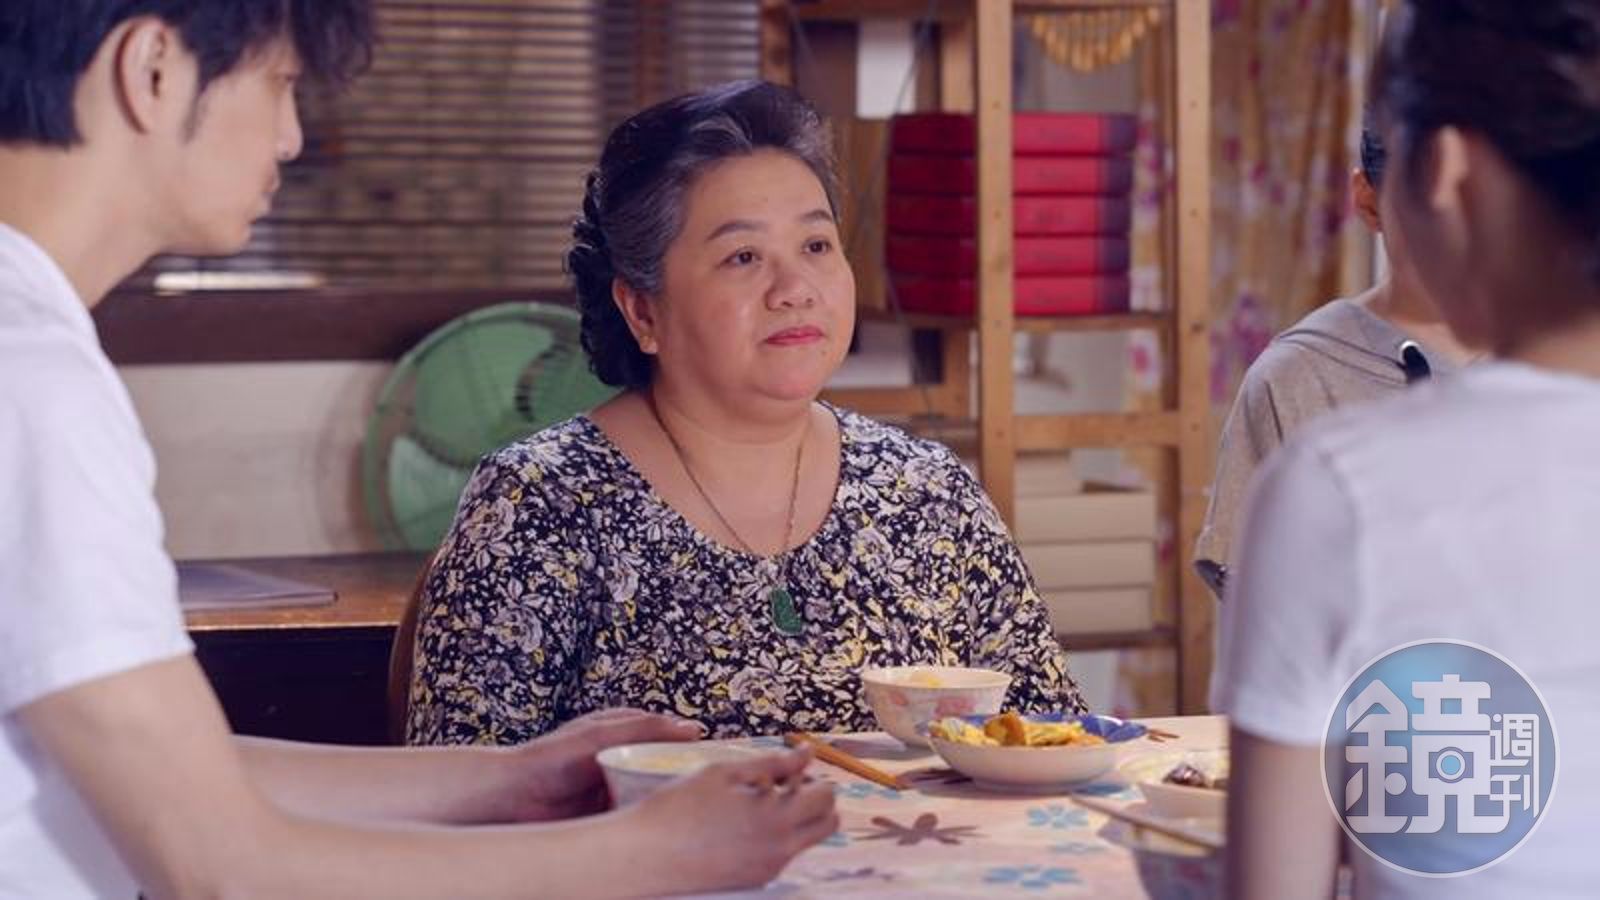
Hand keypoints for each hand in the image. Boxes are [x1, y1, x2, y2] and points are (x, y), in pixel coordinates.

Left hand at [504, 708, 703, 820]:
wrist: (514, 798)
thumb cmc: (552, 758)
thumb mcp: (603, 735)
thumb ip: (646, 729)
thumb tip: (691, 727)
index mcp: (622, 729)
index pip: (667, 732)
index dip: (690, 744)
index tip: (715, 755)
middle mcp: (623, 755)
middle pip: (664, 763)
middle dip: (682, 774)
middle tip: (706, 787)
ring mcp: (617, 784)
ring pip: (653, 790)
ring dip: (665, 798)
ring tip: (688, 808)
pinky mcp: (609, 813)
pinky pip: (637, 814)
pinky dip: (648, 818)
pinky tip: (660, 825)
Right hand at [626, 747, 838, 894]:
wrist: (645, 854)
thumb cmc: (678, 808)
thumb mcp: (725, 773)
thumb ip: (773, 763)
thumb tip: (807, 753)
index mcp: (776, 818)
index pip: (827, 797)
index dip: (815, 777)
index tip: (793, 770)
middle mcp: (780, 849)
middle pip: (828, 823)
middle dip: (817, 801)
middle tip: (786, 786)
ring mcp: (768, 868)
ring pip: (807, 840)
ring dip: (798, 819)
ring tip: (759, 803)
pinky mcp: (754, 880)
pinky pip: (783, 855)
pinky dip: (777, 837)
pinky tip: (744, 824)